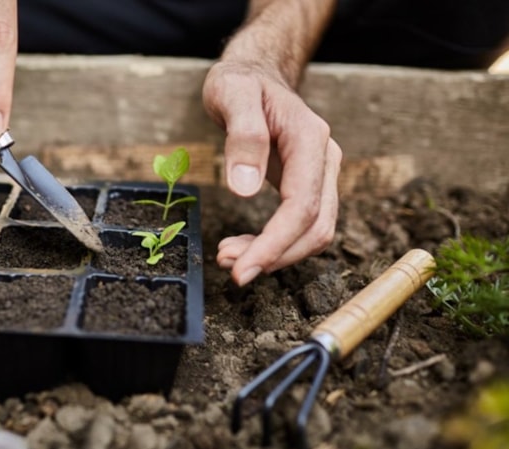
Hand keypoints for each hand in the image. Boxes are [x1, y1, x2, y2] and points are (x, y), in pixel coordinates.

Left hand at [203, 60, 340, 285]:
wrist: (255, 73)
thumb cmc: (240, 82)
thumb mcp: (231, 95)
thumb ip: (242, 137)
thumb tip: (245, 190)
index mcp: (309, 139)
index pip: (301, 206)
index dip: (274, 244)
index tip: (242, 269)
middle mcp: (324, 159)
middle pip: (315, 226)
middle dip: (274, 255)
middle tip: (231, 269)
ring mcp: (320, 173)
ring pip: (313, 231)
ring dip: (275, 254)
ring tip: (229, 257)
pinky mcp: (307, 184)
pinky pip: (301, 224)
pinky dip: (275, 243)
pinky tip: (243, 247)